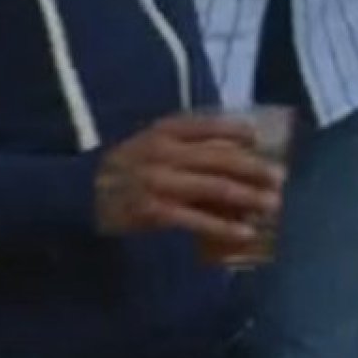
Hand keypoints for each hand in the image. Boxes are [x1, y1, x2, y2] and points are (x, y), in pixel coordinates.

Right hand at [94, 115, 283, 243]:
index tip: (260, 139)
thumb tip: (236, 148)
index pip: (208, 125)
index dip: (237, 131)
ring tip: (272, 204)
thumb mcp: (149, 144)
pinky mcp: (154, 211)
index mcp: (163, 130)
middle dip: (254, 168)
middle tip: (281, 178)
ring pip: (214, 188)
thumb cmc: (123, 169)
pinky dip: (223, 226)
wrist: (76, 195)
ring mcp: (159, 181)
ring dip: (248, 197)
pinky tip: (244, 232)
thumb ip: (185, 142)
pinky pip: (197, 219)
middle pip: (220, 159)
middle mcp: (164, 152)